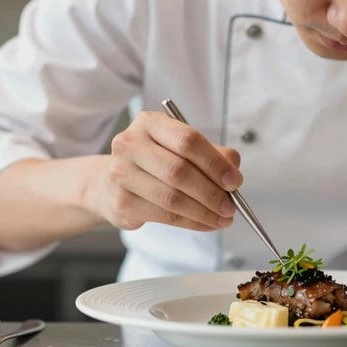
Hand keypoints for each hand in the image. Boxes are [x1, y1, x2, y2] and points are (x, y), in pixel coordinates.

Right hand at [87, 111, 241, 230]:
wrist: (111, 183)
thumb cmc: (156, 162)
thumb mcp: (183, 149)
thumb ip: (213, 155)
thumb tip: (233, 173)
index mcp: (150, 123)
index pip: (188, 140)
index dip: (216, 163)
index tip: (235, 181)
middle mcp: (130, 144)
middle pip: (179, 171)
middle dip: (212, 192)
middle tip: (231, 206)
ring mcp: (121, 173)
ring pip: (172, 198)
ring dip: (204, 212)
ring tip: (223, 218)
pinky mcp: (121, 201)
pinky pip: (165, 216)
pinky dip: (192, 222)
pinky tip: (206, 224)